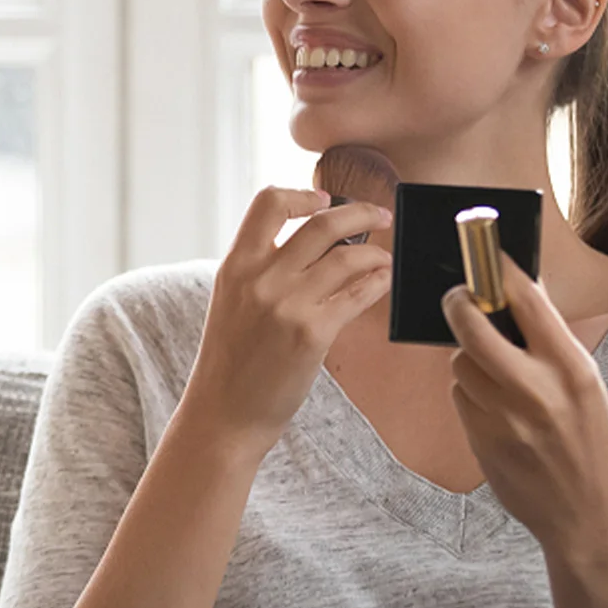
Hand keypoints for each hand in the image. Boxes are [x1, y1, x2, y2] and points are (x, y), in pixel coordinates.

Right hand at [182, 187, 391, 448]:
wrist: (224, 413)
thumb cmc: (230, 361)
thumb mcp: (231, 302)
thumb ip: (259, 270)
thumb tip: (305, 245)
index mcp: (235, 266)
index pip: (268, 203)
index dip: (302, 194)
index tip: (324, 199)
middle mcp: (260, 278)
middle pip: (321, 223)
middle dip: (360, 212)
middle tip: (378, 215)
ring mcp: (286, 304)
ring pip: (347, 256)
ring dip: (375, 252)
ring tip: (383, 258)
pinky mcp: (312, 333)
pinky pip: (358, 294)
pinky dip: (377, 281)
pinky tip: (383, 281)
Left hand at [443, 256, 607, 554]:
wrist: (587, 513)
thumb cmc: (586, 439)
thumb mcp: (584, 385)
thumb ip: (549, 341)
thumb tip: (516, 288)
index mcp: (571, 368)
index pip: (528, 302)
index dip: (500, 272)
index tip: (485, 254)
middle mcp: (536, 389)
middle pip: (472, 326)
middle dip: (457, 303)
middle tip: (456, 295)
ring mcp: (504, 415)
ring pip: (459, 361)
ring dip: (466, 357)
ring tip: (492, 371)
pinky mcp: (480, 437)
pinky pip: (459, 394)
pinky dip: (468, 390)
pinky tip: (492, 406)